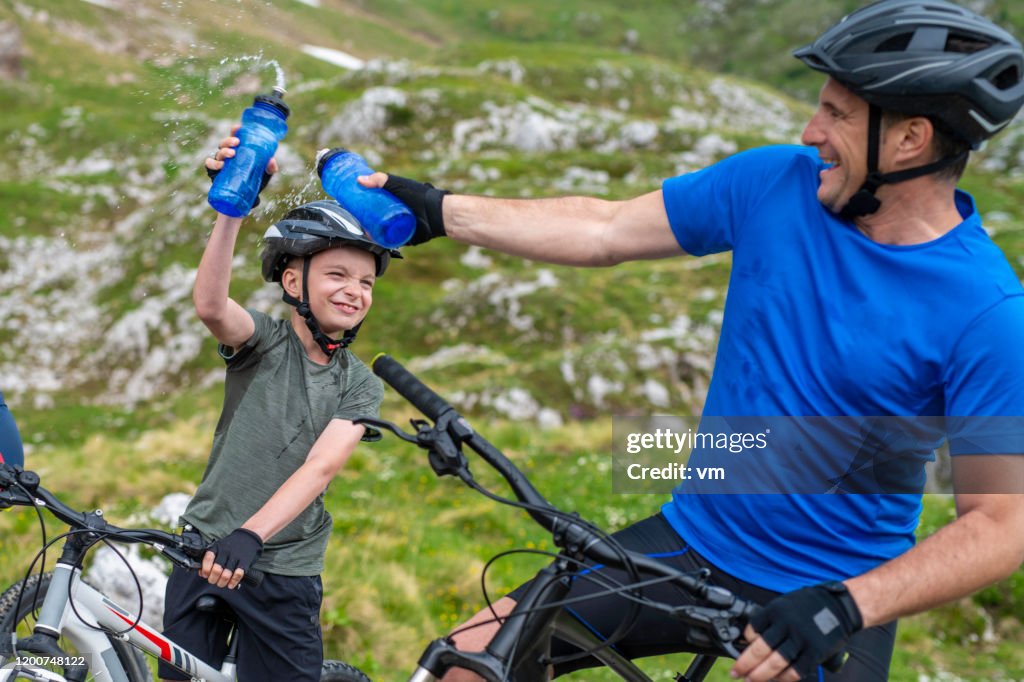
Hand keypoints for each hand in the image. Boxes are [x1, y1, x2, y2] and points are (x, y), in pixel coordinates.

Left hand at [201, 527, 263, 588]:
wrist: (248, 537)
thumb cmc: (230, 545)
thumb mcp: (218, 547)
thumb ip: (209, 559)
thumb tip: (201, 573)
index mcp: (217, 548)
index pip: (208, 560)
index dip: (205, 570)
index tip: (205, 575)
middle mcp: (225, 552)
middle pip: (216, 570)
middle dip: (213, 579)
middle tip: (213, 581)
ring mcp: (236, 557)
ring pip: (226, 575)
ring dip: (222, 583)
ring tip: (221, 583)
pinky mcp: (245, 562)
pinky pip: (238, 575)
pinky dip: (233, 582)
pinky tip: (231, 584)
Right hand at [205, 124, 277, 208]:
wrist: (247, 198)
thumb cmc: (255, 181)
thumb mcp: (264, 174)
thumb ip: (269, 168)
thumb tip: (271, 161)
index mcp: (238, 151)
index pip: (234, 137)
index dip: (234, 131)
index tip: (238, 128)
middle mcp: (227, 155)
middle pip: (224, 143)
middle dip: (228, 141)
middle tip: (236, 143)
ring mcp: (220, 163)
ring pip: (217, 153)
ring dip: (223, 152)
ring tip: (231, 154)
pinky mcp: (215, 173)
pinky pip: (209, 165)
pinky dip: (213, 164)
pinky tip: (220, 165)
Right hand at [357, 171, 449, 244]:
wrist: (435, 213)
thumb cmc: (418, 195)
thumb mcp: (397, 184)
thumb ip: (380, 180)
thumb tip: (360, 180)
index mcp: (393, 200)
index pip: (374, 202)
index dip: (363, 203)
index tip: (351, 204)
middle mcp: (395, 213)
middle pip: (375, 216)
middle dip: (364, 218)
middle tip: (353, 218)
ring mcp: (399, 225)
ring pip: (380, 229)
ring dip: (369, 230)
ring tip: (359, 228)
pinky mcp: (403, 237)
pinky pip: (389, 240)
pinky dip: (380, 240)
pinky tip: (369, 239)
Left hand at [731, 582, 861, 680]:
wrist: (838, 606)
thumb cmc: (807, 605)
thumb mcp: (784, 603)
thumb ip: (770, 620)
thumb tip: (751, 638)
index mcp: (776, 610)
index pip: (753, 629)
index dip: (744, 640)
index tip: (741, 647)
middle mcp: (786, 625)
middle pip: (760, 649)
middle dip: (744, 664)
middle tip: (735, 672)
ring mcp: (801, 639)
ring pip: (775, 662)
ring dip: (760, 675)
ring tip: (750, 680)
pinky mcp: (815, 652)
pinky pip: (796, 670)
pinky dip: (783, 678)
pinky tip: (775, 680)